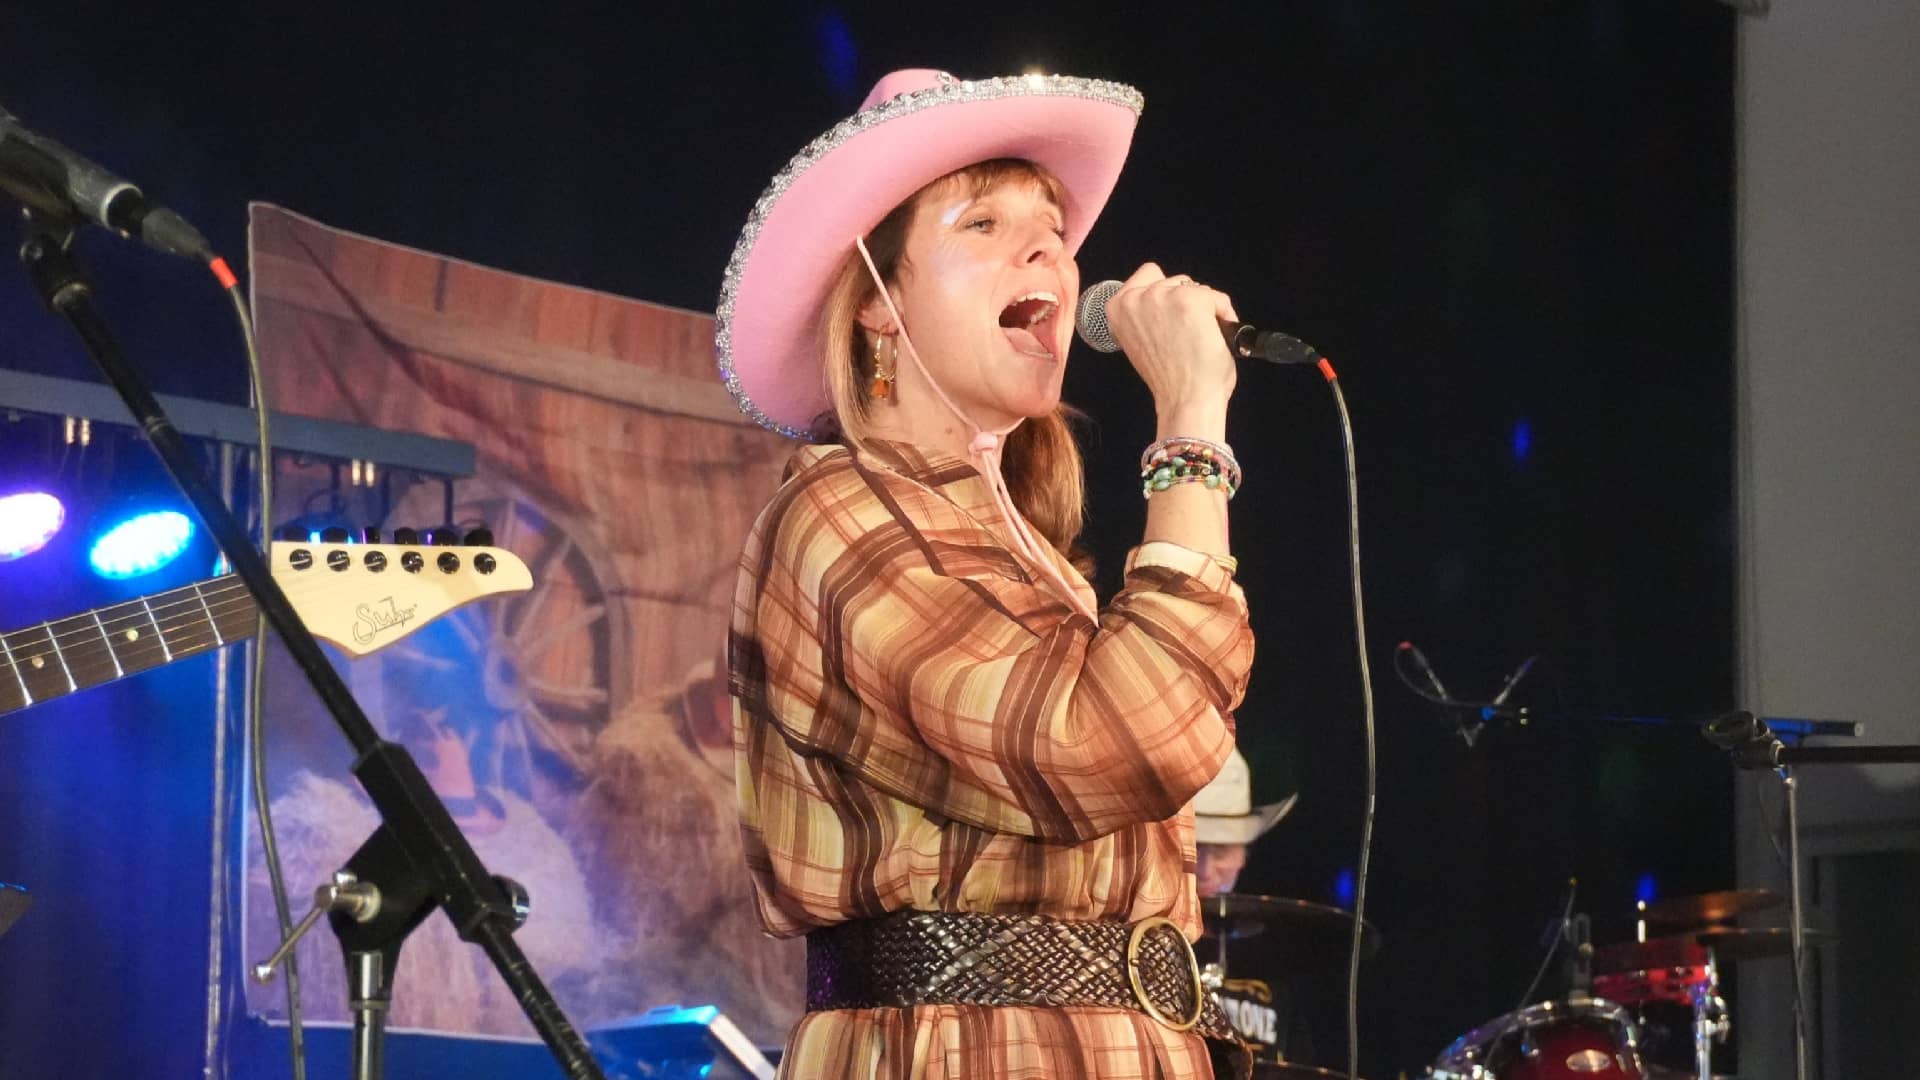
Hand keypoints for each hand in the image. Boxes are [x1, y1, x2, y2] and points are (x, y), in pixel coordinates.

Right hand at [1100, 263, 1239, 420]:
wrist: (1186, 400)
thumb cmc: (1167, 379)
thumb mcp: (1140, 339)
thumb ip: (1147, 316)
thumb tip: (1170, 305)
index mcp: (1117, 308)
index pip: (1147, 275)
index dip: (1165, 297)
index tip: (1172, 320)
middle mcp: (1135, 297)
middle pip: (1174, 280)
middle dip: (1185, 302)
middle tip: (1188, 333)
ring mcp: (1163, 296)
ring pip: (1195, 287)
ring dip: (1204, 308)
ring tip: (1200, 337)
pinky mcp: (1190, 300)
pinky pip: (1216, 297)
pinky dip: (1223, 314)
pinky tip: (1215, 336)